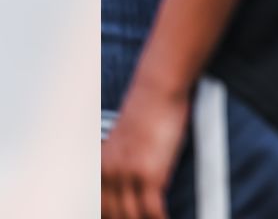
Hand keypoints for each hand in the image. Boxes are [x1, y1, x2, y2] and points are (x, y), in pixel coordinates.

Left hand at [101, 83, 190, 218]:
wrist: (158, 91)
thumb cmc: (148, 111)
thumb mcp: (125, 140)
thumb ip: (121, 161)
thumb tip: (130, 180)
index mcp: (100, 166)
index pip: (99, 206)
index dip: (110, 216)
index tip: (123, 218)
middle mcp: (109, 172)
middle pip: (114, 214)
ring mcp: (128, 174)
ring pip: (132, 216)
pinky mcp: (149, 173)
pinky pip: (152, 209)